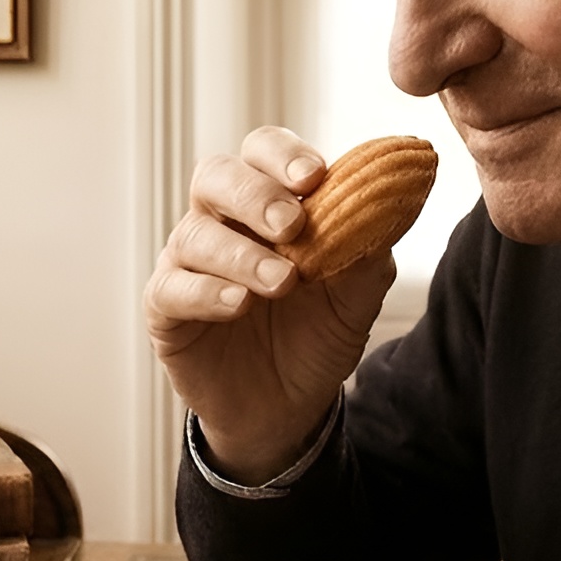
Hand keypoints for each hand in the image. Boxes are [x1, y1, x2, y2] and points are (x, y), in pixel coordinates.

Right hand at [145, 126, 396, 482]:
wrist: (289, 408)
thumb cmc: (316, 335)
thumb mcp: (357, 295)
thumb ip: (369, 246)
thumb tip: (394, 200)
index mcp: (266, 202)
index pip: (262, 151)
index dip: (283, 155)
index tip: (315, 176)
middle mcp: (220, 222)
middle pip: (216, 176)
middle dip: (255, 194)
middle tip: (293, 224)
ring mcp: (187, 263)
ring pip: (194, 234)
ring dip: (242, 254)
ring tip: (282, 282)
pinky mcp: (166, 309)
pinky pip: (172, 288)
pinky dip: (207, 292)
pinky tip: (240, 305)